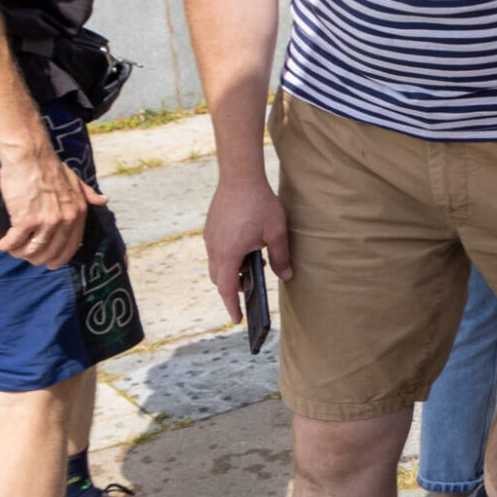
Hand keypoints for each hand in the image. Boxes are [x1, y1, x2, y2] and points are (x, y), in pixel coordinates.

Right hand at [0, 142, 103, 268]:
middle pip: (49, 252)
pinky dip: (4, 245)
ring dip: (18, 253)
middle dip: (35, 258)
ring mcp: (46, 222)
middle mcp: (64, 220)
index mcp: (78, 213)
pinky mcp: (26, 220)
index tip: (51, 263)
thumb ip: (88, 193)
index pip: (71, 246)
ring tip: (10, 248)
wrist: (30, 157)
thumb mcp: (76, 180)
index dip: (59, 258)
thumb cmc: (50, 167)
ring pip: (31, 250)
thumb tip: (103, 200)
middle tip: (25, 256)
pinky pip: (13, 241)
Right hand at [205, 175, 290, 323]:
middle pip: (220, 279)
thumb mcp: (277, 233)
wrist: (239, 176)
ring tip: (254, 262)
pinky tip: (247, 247)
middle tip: (252, 284)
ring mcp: (209, 237)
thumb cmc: (260, 204)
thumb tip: (287, 276)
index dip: (232, 306)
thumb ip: (281, 258)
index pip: (227, 289)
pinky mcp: (210, 228)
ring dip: (232, 270)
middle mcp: (214, 248)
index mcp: (229, 254)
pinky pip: (216, 251)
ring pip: (217, 265)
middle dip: (234, 287)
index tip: (238, 320)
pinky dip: (229, 257)